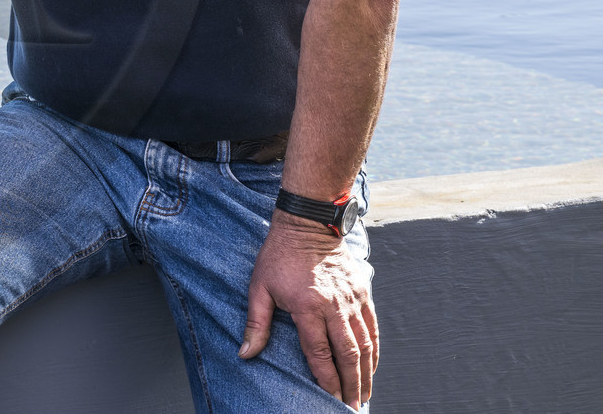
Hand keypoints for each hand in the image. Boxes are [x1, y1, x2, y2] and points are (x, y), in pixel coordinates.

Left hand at [239, 213, 377, 409]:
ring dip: (366, 373)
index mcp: (308, 307)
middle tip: (352, 407)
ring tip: (364, 394)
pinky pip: (373, 328)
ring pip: (365, 345)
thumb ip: (256, 324)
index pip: (319, 353)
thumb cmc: (279, 256)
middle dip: (352, 385)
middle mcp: (334, 306)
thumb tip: (245, 354)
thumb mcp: (259, 287)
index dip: (326, 379)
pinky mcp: (363, 292)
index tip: (329, 398)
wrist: (308, 224)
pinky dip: (374, 350)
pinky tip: (371, 366)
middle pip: (348, 355)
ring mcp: (352, 300)